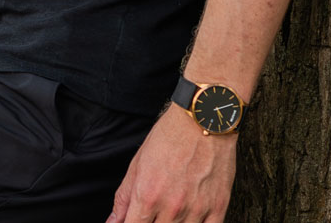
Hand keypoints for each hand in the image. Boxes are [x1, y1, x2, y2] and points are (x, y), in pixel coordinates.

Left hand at [108, 107, 235, 221]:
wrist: (204, 119)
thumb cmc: (169, 136)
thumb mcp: (138, 163)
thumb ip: (124, 198)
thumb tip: (112, 222)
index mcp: (147, 195)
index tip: (132, 221)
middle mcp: (172, 207)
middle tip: (153, 213)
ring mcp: (196, 209)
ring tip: (170, 212)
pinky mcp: (218, 207)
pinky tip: (190, 220)